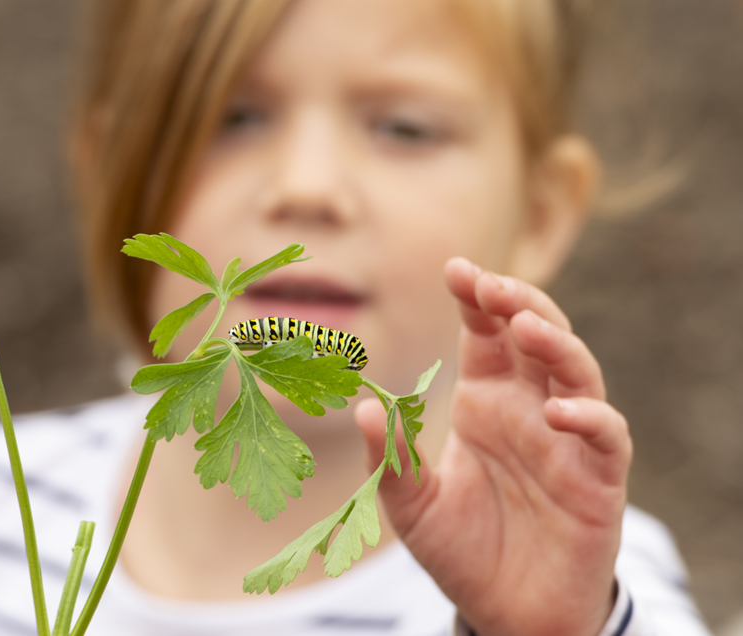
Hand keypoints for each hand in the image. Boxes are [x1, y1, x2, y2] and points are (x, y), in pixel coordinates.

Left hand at [356, 257, 631, 635]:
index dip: (476, 300)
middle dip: (519, 303)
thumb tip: (366, 407)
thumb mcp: (412, 505)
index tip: (456, 270)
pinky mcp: (597, 478)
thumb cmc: (462, 549)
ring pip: (577, 372)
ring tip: (526, 327)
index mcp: (486, 400)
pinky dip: (590, 418)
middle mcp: (528, 409)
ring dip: (556, 344)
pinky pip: (606, 436)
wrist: (505, 611)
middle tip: (491, 286)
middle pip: (537, 336)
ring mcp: (567, 440)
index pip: (486, 335)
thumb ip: (392, 459)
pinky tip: (559, 413)